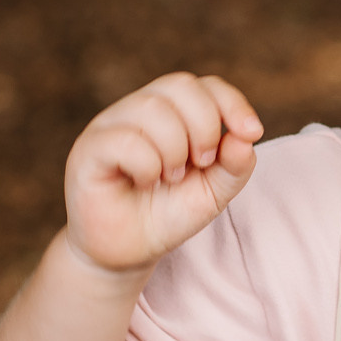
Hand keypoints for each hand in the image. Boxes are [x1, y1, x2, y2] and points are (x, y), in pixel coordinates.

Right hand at [62, 73, 262, 273]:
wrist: (125, 254)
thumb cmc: (165, 215)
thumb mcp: (212, 193)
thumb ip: (234, 166)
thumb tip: (246, 137)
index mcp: (170, 113)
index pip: (203, 85)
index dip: (231, 102)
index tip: (252, 132)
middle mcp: (138, 110)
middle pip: (180, 85)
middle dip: (204, 125)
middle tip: (203, 163)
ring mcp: (110, 125)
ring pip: (152, 108)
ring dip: (175, 148)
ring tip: (171, 178)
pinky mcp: (89, 149)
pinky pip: (125, 139)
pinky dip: (148, 165)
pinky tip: (146, 182)